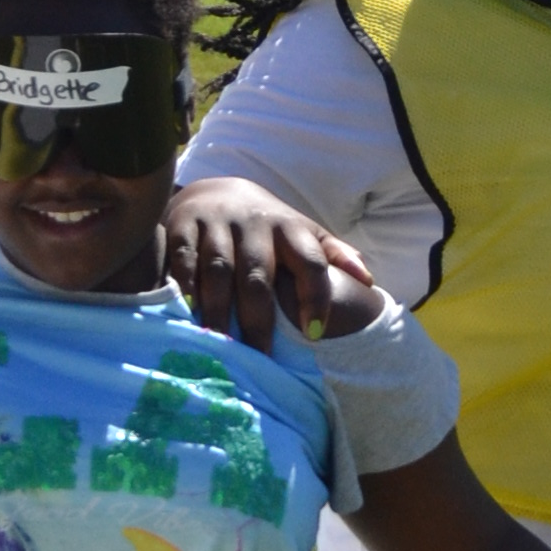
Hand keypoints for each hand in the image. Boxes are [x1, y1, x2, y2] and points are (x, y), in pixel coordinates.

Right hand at [161, 177, 374, 347]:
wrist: (214, 192)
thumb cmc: (266, 227)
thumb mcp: (303, 234)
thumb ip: (334, 255)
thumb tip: (368, 281)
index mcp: (289, 228)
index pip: (310, 261)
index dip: (315, 297)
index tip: (315, 333)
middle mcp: (253, 224)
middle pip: (257, 276)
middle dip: (258, 320)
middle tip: (259, 357)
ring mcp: (216, 224)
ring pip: (218, 271)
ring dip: (219, 311)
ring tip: (220, 346)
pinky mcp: (183, 227)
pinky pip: (184, 261)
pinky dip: (184, 288)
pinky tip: (188, 315)